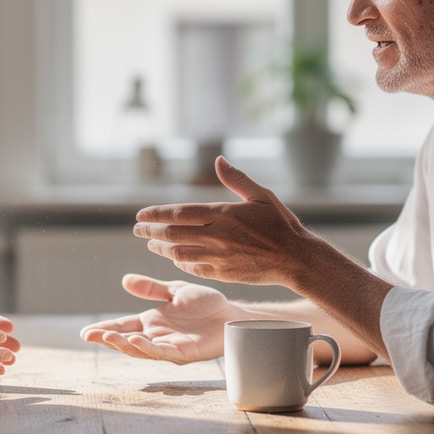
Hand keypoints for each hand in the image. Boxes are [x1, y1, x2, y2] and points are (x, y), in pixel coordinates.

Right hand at [79, 275, 233, 363]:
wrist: (233, 314)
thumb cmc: (207, 305)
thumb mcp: (174, 291)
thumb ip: (151, 288)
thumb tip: (125, 280)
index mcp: (153, 322)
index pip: (123, 326)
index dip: (105, 329)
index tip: (85, 332)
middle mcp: (158, 336)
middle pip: (127, 340)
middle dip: (107, 339)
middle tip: (89, 336)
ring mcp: (170, 346)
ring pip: (141, 349)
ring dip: (123, 344)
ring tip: (107, 338)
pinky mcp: (184, 353)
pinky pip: (163, 353)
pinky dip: (148, 348)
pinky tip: (137, 340)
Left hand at [133, 157, 315, 288]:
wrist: (296, 259)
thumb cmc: (281, 224)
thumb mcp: (261, 196)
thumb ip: (236, 179)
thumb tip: (218, 160)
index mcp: (224, 214)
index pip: (179, 213)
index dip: (156, 214)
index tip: (140, 215)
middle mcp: (217, 236)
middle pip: (173, 233)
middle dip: (150, 231)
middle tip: (137, 230)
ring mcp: (219, 257)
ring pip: (179, 253)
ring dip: (161, 248)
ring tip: (151, 244)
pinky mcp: (223, 273)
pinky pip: (193, 268)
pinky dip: (180, 262)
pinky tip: (174, 258)